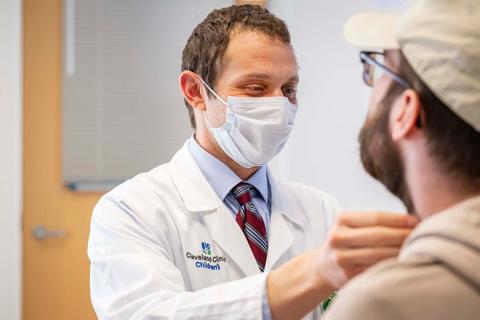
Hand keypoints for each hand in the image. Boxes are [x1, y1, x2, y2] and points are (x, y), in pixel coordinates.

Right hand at [267, 212, 417, 319]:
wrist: (323, 266)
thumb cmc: (347, 241)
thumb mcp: (352, 225)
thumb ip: (375, 222)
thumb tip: (412, 221)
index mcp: (342, 219)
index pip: (375, 217)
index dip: (398, 219)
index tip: (415, 221)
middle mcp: (338, 237)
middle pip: (378, 235)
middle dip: (402, 235)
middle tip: (420, 235)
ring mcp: (341, 257)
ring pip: (378, 254)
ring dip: (400, 251)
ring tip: (416, 248)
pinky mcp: (347, 275)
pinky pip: (375, 268)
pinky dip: (391, 265)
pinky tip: (402, 262)